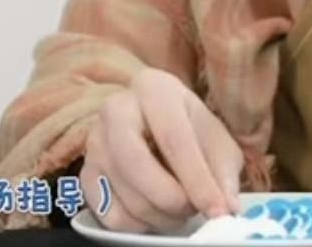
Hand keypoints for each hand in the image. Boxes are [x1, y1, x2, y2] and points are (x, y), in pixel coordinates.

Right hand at [81, 68, 242, 232]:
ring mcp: (94, 142)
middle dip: (171, 198)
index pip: (174, 138)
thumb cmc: (188, 126)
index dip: (198, 179)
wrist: (153, 121)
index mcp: (153, 87)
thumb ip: (222, 170)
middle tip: (192, 211)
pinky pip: (108, 214)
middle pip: (137, 164)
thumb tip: (226, 208)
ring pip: (123, 193)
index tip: (217, 209)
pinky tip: (155, 213)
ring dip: (158, 215)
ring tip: (181, 210)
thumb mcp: (213, 137)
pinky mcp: (84, 174)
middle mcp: (116, 109)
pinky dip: (137, 225)